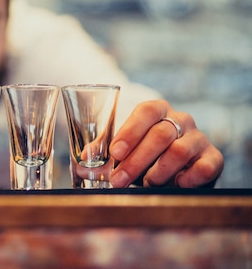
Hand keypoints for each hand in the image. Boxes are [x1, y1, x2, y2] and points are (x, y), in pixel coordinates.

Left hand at [109, 100, 223, 187]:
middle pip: (160, 134)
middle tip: (119, 179)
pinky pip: (204, 168)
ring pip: (179, 151)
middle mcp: (181, 120)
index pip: (146, 112)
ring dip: (157, 172)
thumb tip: (82, 164)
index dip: (130, 131)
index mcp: (157, 110)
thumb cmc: (144, 151)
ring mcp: (198, 138)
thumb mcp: (124, 147)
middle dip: (136, 160)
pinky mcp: (213, 158)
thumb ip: (103, 152)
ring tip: (145, 185)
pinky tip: (174, 185)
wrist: (179, 165)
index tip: (115, 153)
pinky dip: (187, 179)